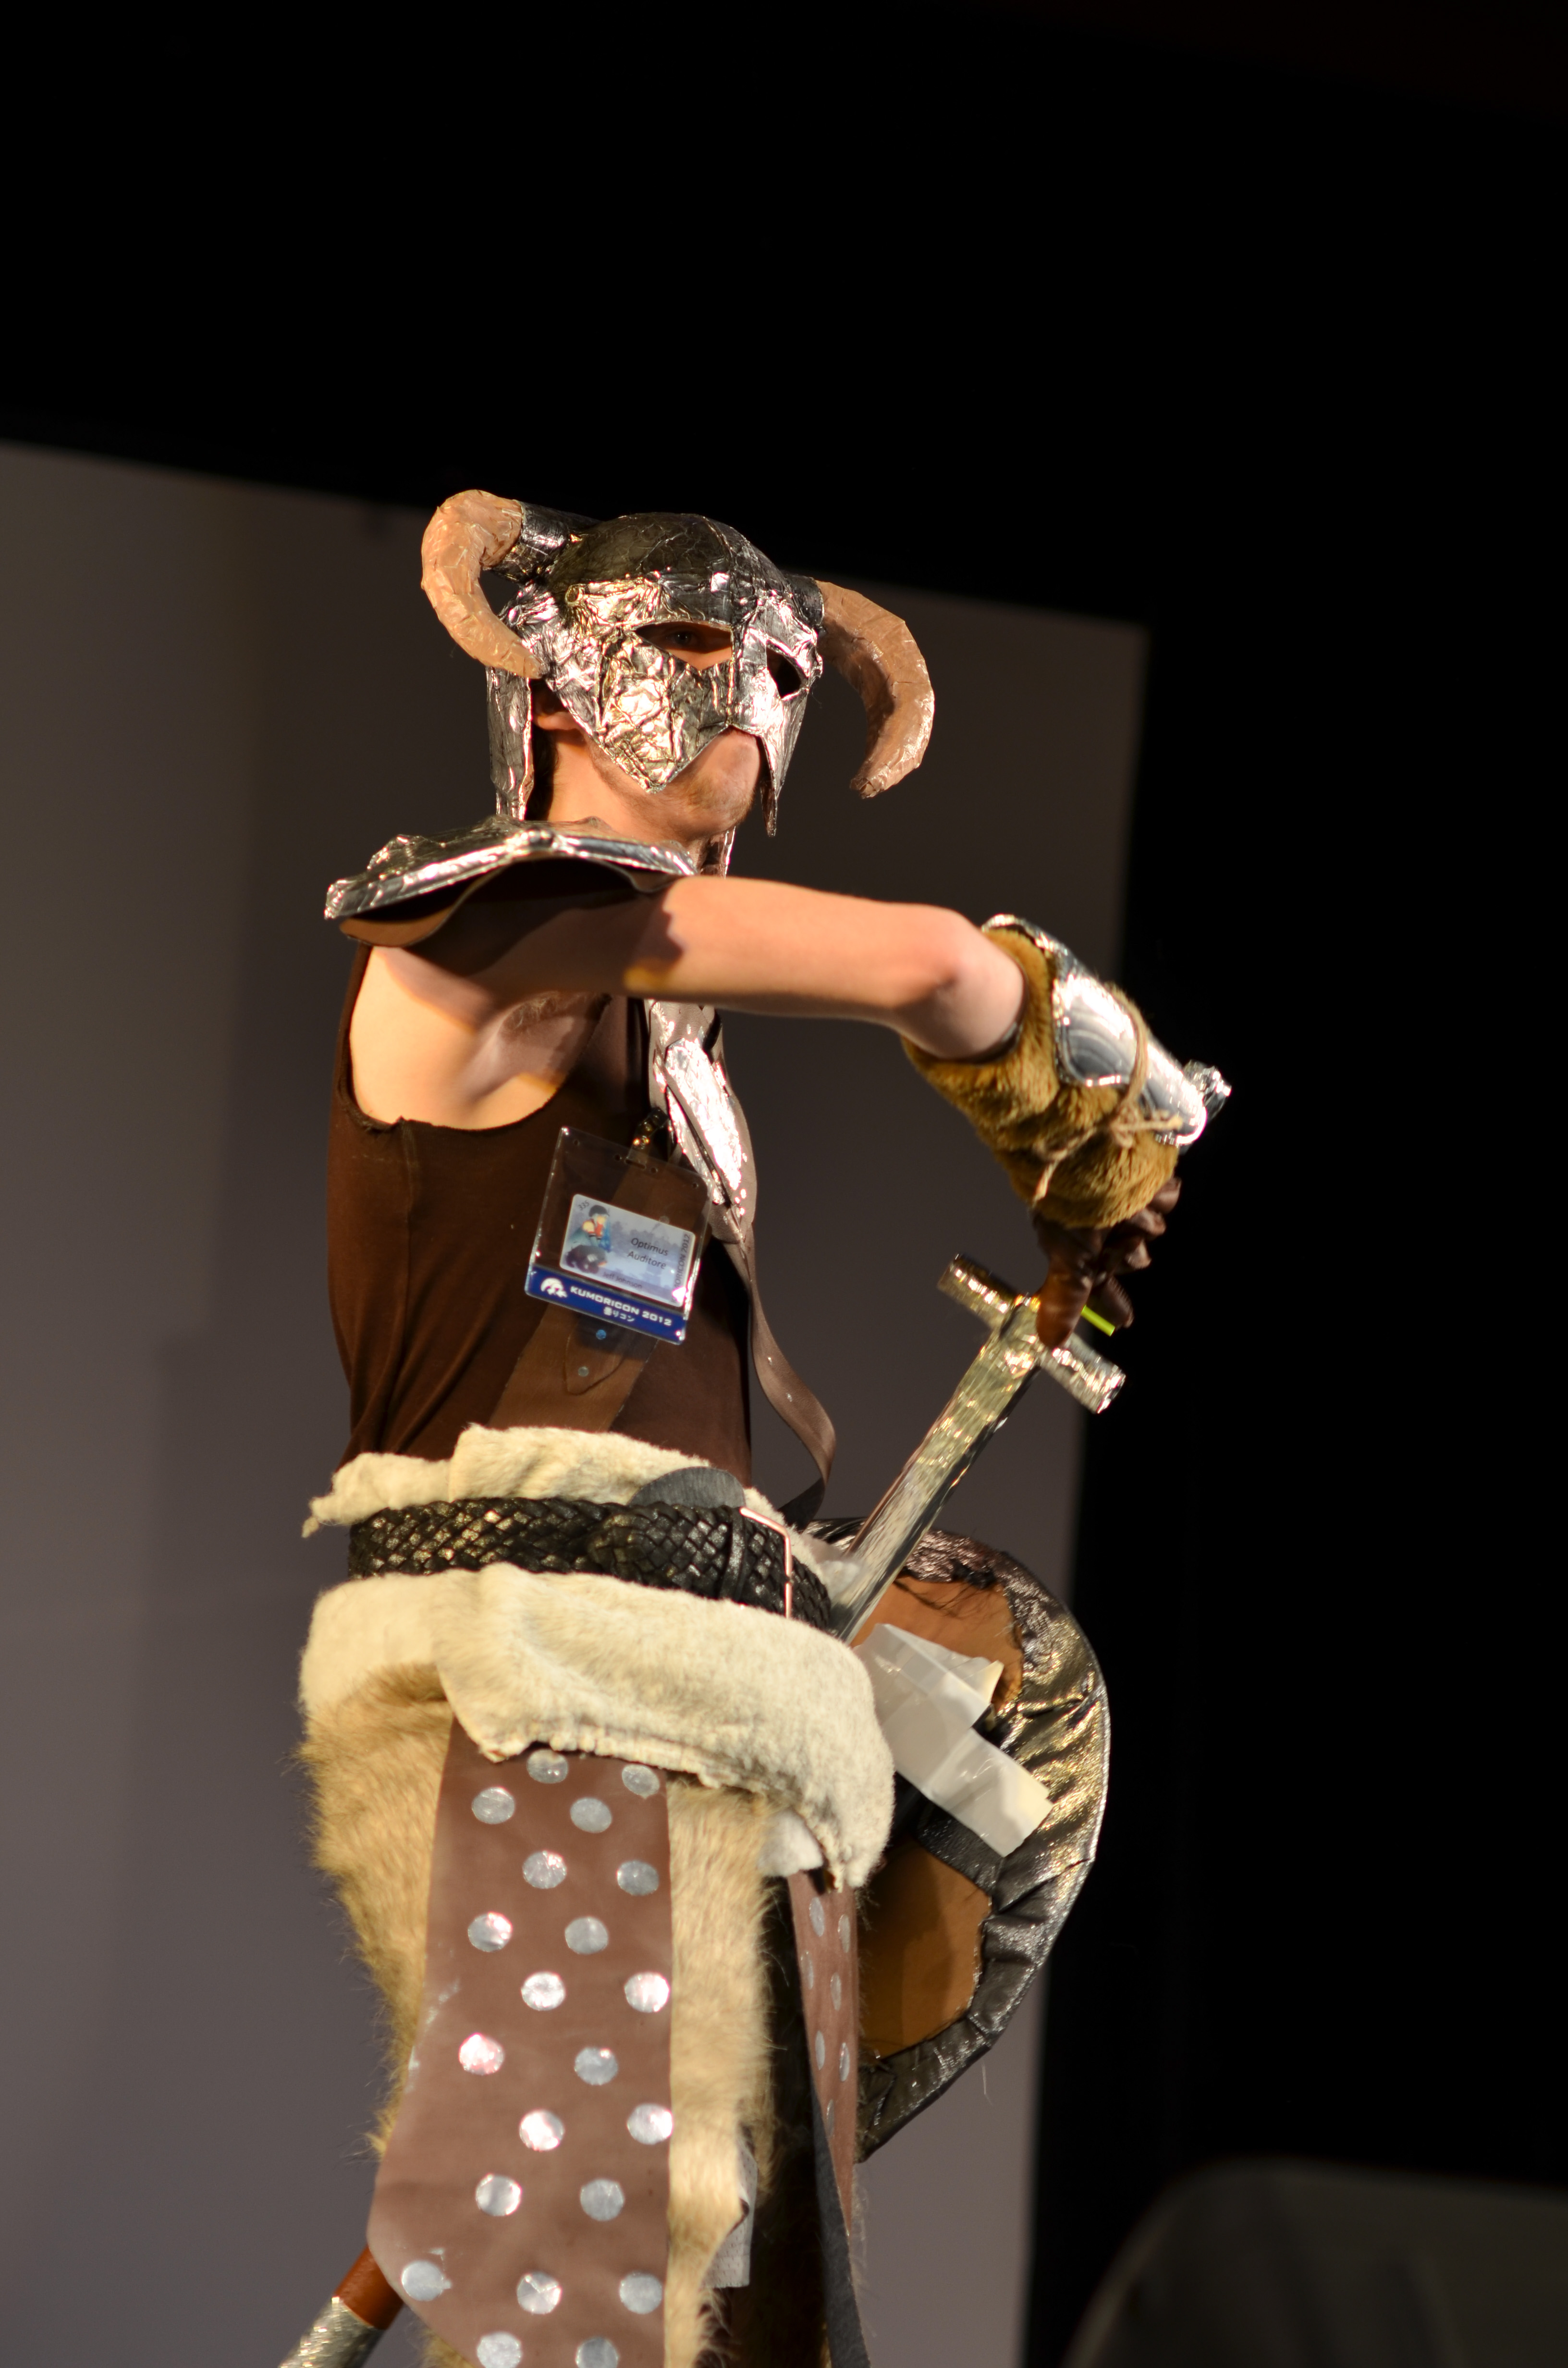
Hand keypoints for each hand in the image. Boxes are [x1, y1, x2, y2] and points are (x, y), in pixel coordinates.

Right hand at [1031, 1177, 1181, 1349]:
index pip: (1098, 1281)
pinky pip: (1167, 1197)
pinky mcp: (1148, 1177)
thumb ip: (1066, 1299)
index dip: (1112, 1301)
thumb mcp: (1069, 1258)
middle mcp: (1102, 1224)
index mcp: (1078, 1243)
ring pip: (1152, 1227)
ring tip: (1125, 1201)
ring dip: (1141, 1217)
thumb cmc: (1074, 1204)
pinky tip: (1146, 1185)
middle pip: (1132, 1256)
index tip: (1126, 1321)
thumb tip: (1049, 1344)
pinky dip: (1157, 1193)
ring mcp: (1126, 1200)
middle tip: (1114, 1238)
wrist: (1092, 1146)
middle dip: (1126, 1250)